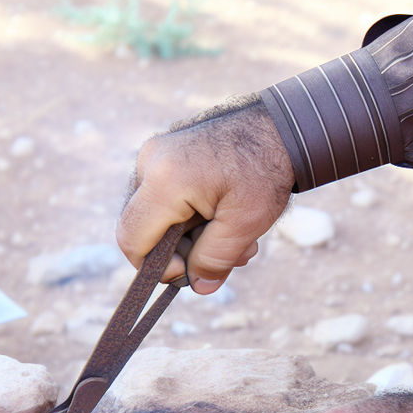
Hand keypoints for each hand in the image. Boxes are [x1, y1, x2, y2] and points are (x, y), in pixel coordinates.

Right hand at [117, 96, 294, 293]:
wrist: (280, 125)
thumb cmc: (266, 170)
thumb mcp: (246, 223)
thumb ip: (216, 259)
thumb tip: (198, 287)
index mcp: (164, 180)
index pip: (132, 239)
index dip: (156, 267)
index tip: (192, 271)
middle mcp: (149, 163)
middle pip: (142, 229)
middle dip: (182, 253)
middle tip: (230, 257)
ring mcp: (154, 155)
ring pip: (156, 217)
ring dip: (193, 238)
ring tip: (238, 240)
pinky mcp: (164, 155)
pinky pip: (164, 199)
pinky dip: (191, 217)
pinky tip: (225, 218)